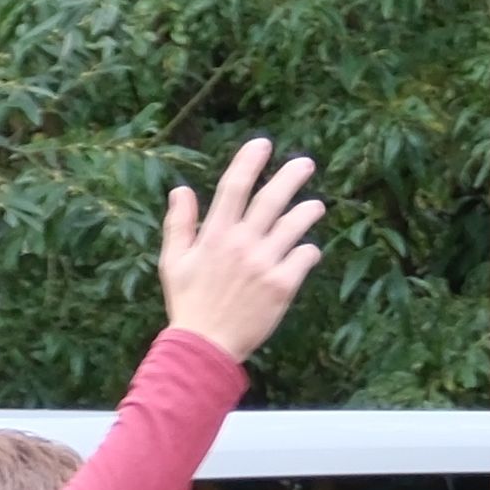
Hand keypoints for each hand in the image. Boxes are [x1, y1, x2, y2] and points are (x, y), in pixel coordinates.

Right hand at [159, 137, 323, 360]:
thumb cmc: (188, 302)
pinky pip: (304, 257)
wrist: (205, 345)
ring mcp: (264, 264)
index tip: (263, 143)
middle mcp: (241, 244)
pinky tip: (308, 251)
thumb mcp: (173, 261)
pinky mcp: (283, 286)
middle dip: (291, 177)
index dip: (250, 161)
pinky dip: (309, 251)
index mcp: (214, 235)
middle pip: (271, 199)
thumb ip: (179, 224)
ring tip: (316, 207)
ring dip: (308, 211)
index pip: (233, 187)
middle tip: (306, 163)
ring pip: (294, 226)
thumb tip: (181, 189)